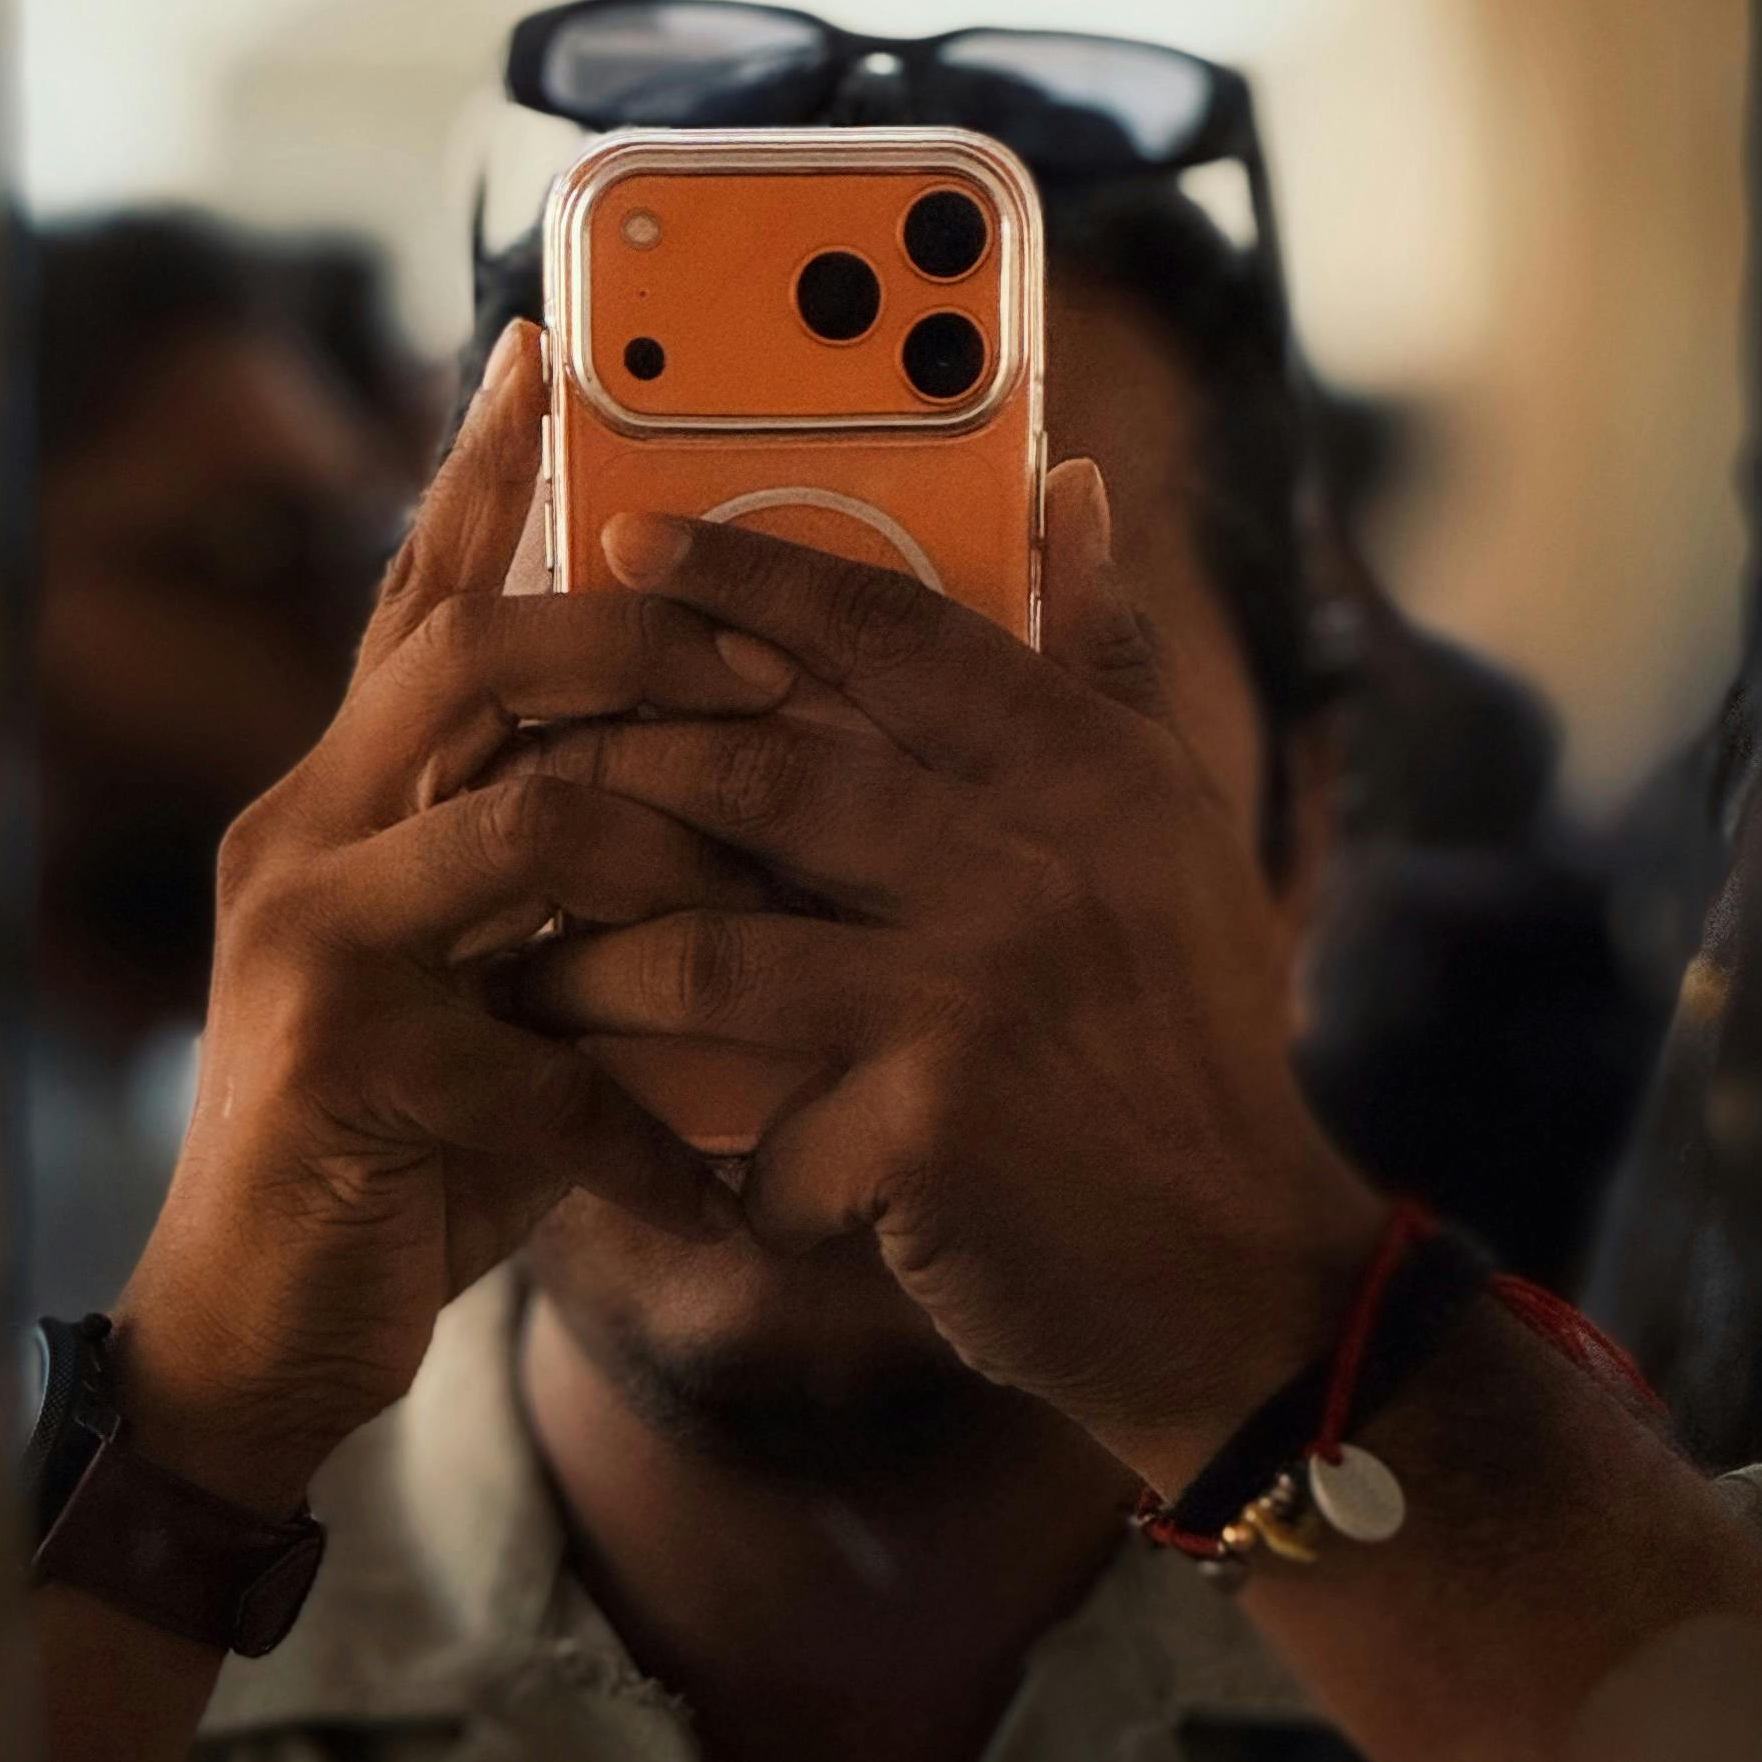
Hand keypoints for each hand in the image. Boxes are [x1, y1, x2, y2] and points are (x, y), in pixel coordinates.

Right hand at [110, 322, 787, 1511]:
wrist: (255, 1341)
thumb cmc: (414, 1143)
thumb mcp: (496, 973)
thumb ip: (572, 868)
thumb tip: (740, 767)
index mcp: (344, 789)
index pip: (422, 592)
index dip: (484, 467)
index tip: (550, 344)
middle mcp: (303, 828)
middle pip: (477, 658)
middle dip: (648, 641)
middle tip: (781, 668)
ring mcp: (307, 939)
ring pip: (530, 822)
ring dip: (689, 868)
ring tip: (787, 929)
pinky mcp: (339, 1066)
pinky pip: (546, 1059)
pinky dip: (657, 1133)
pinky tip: (725, 1197)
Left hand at [510, 463, 1385, 1493]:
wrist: (1246, 1281)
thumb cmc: (1189, 1045)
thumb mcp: (1177, 834)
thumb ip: (1106, 658)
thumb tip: (1069, 480)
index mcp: (1089, 772)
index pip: (892, 631)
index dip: (749, 577)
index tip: (629, 539)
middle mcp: (1034, 863)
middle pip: (761, 773)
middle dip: (615, 773)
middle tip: (514, 783)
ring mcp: (976, 994)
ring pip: (706, 947)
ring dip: (592, 968)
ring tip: (520, 974)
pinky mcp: (929, 1131)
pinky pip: (759, 1130)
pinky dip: (715, 1162)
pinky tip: (683, 1177)